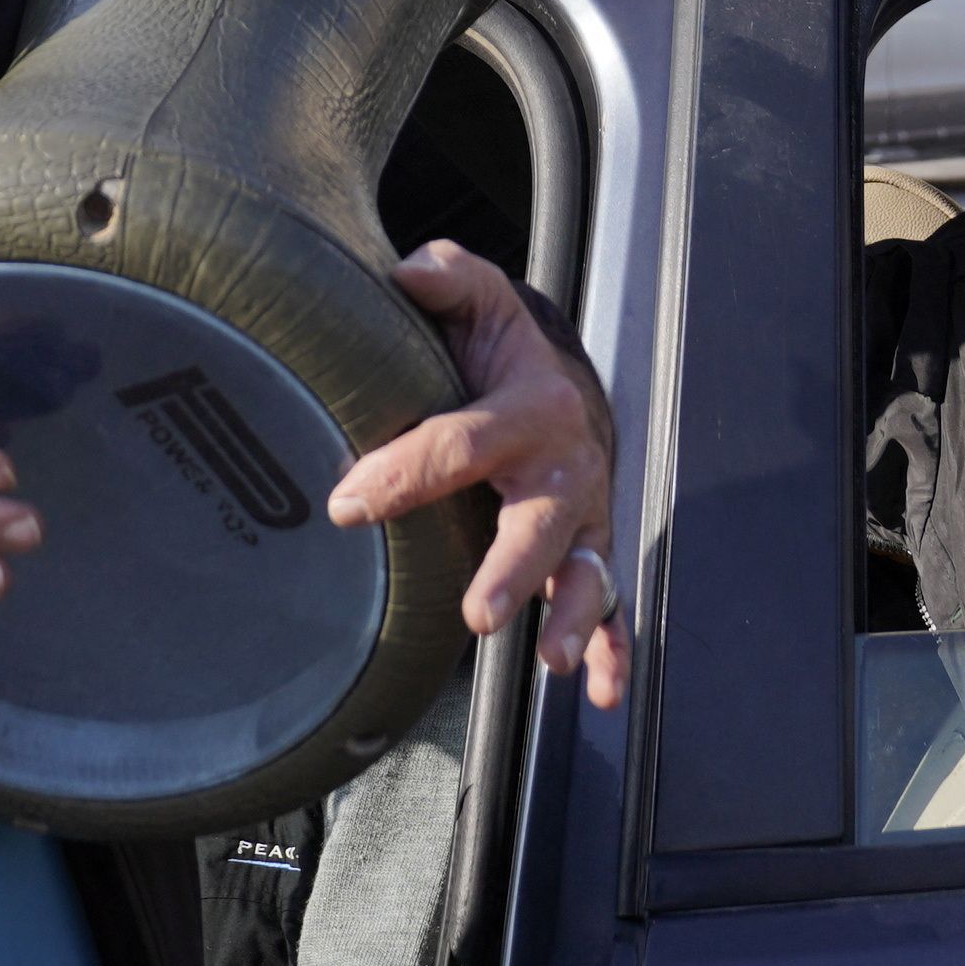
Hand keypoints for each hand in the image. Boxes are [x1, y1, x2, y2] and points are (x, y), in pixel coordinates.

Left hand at [324, 240, 628, 708]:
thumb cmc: (505, 351)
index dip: (402, 472)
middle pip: (539, 523)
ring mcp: (584, 518)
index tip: (348, 504)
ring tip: (553, 660)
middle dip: (514, 569)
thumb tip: (407, 274)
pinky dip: (616, 650)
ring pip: (589, 573)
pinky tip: (605, 691)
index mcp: (529, 407)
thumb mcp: (479, 301)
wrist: (567, 387)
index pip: (460, 443)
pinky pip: (615, 607)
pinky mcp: (591, 552)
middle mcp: (565, 468)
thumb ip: (446, 280)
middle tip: (480, 612)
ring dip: (575, 619)